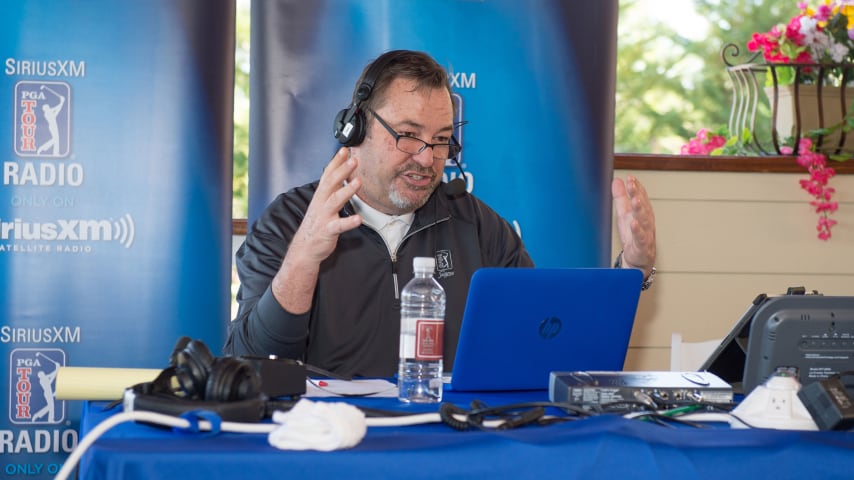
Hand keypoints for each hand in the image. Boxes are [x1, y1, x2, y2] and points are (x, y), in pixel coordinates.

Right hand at [290, 147, 362, 262]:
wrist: (305, 247)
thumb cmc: (317, 224)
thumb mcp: (322, 203)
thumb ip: (331, 189)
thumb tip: (341, 174)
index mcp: (321, 196)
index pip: (327, 175)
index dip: (336, 162)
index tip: (345, 149)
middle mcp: (321, 203)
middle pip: (331, 183)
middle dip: (342, 170)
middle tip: (354, 160)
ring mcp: (324, 216)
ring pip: (334, 201)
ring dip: (346, 190)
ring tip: (358, 182)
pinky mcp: (328, 230)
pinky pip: (338, 226)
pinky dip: (348, 222)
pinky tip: (358, 219)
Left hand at [611, 175, 655, 276]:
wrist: (638, 260)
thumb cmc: (633, 236)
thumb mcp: (624, 214)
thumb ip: (621, 198)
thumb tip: (617, 180)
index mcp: (643, 212)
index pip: (641, 197)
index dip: (636, 187)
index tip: (630, 177)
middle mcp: (646, 221)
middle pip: (642, 205)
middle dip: (637, 194)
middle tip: (631, 184)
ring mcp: (646, 233)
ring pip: (644, 220)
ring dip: (640, 209)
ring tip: (635, 199)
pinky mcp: (642, 246)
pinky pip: (641, 238)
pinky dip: (638, 230)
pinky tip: (633, 223)